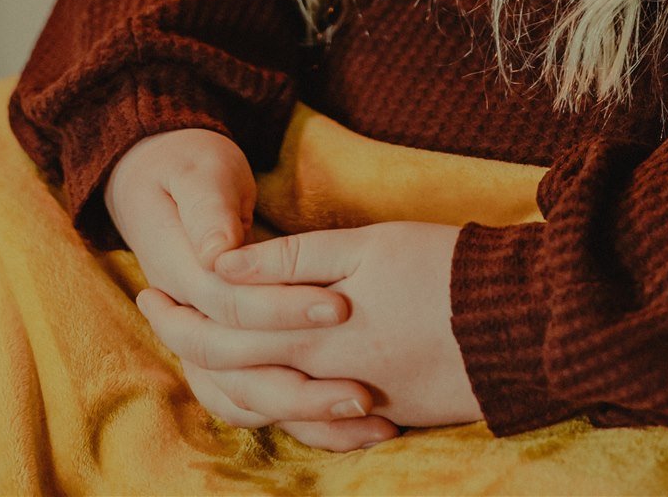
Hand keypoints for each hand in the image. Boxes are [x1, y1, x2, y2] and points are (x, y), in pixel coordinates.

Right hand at [105, 128, 397, 451]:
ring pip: (245, 398)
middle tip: (366, 391)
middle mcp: (187, 319)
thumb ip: (210, 209)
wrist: (154, 180)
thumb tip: (219, 252)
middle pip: (240, 371)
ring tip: (366, 424)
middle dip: (304, 384)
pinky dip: (294, 417)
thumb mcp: (199, 172)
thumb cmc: (187, 166)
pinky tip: (345, 426)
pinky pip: (253, 398)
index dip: (284, 309)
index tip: (341, 305)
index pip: (231, 307)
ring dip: (303, 416)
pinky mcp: (226, 349)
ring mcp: (202, 340)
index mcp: (178, 274)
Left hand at [138, 220, 483, 431]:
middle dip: (188, 344)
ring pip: (269, 405)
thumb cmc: (443, 268)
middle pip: (236, 374)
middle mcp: (326, 380)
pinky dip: (279, 405)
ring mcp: (356, 405)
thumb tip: (227, 264)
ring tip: (199, 352)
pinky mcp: (387, 414)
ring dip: (227, 377)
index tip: (150, 287)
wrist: (517, 323)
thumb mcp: (370, 245)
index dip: (181, 311)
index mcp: (315, 334)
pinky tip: (267, 386)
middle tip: (157, 315)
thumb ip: (295, 257)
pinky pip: (312, 423)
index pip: (224, 332)